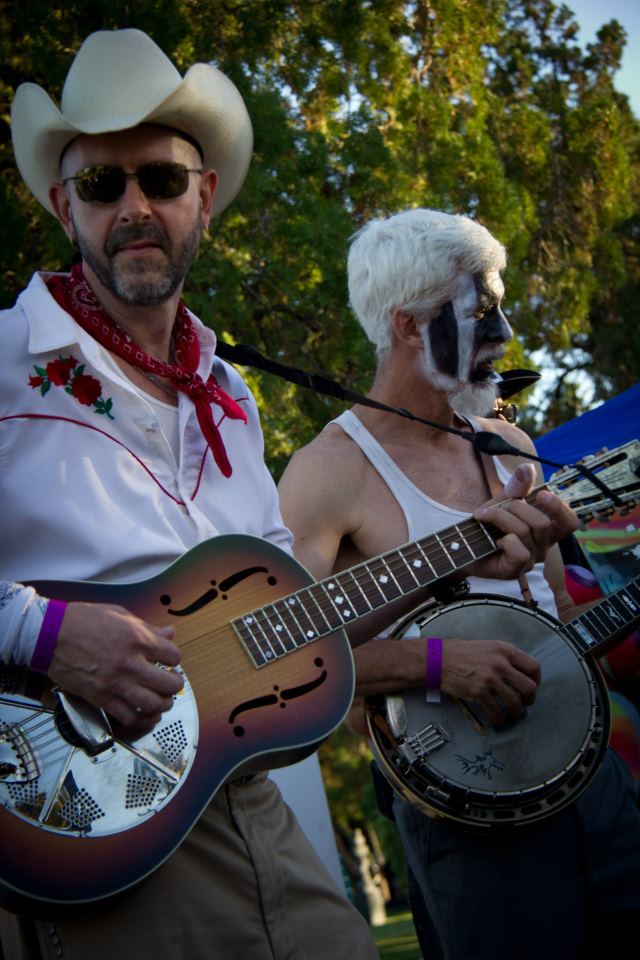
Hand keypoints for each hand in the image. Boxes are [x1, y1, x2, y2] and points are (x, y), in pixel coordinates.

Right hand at [49, 602, 182, 732]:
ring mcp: (116, 683)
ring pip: (153, 705)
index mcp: (137, 639)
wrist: (50, 635)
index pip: (173, 656)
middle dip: (174, 684)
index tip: (168, 660)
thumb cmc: (82, 621)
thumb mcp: (120, 614)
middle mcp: (130, 663)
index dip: (173, 659)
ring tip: (160, 698)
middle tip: (170, 681)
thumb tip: (168, 634)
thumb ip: (147, 628)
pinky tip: (142, 711)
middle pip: (169, 684)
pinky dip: (141, 717)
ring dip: (162, 704)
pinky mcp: (101, 698)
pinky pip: (129, 716)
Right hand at [441, 636, 539, 724]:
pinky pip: (497, 711)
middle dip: (530, 699)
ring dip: (517, 712)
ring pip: (515, 703)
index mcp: (504, 650)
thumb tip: (519, 672)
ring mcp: (490, 679)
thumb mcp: (488, 646)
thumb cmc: (461, 652)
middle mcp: (500, 664)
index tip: (532, 685)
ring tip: (513, 713)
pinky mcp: (479, 693)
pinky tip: (497, 718)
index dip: (536, 679)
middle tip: (525, 702)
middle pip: (529, 687)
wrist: (438, 659)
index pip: (533, 666)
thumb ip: (505, 657)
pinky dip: (499, 718)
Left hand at [470, 464, 578, 579]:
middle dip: (516, 507)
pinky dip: (503, 540)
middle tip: (496, 507)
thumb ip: (517, 487)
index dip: (559, 507)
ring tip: (485, 518)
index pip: (569, 522)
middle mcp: (542, 545)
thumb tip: (527, 467)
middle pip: (542, 522)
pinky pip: (519, 550)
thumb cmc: (487, 525)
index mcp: (545, 529)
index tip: (541, 495)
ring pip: (525, 531)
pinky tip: (494, 541)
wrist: (463, 545)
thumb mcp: (502, 501)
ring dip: (501, 518)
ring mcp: (531, 559)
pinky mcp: (516, 569)